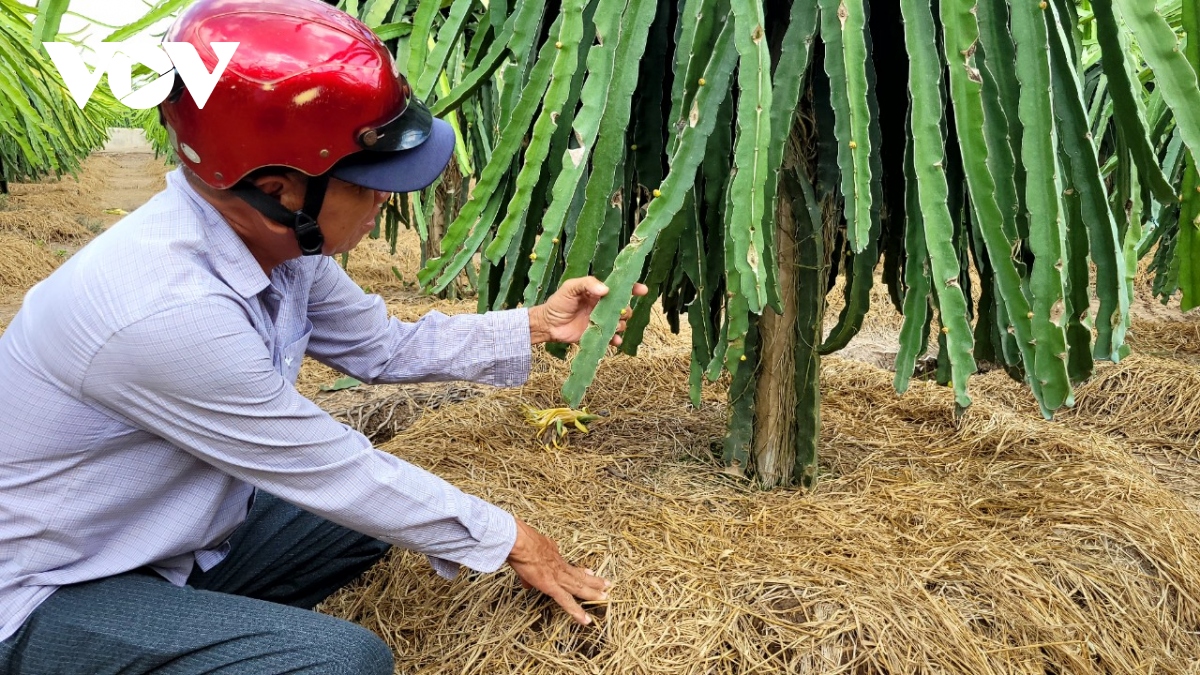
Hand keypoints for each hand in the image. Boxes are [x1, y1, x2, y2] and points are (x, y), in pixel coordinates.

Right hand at [506, 517, 609, 624]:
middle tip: (606, 585)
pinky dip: (576, 611)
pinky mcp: (551, 586)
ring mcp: (557, 576)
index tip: (589, 572)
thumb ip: (528, 572)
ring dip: (592, 593)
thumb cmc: (518, 544)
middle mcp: (559, 565)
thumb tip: (527, 583)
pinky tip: (585, 620)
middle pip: (579, 575)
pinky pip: (566, 601)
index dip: (580, 570)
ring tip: (605, 597)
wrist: (518, 542)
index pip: (569, 566)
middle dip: (593, 580)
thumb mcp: (525, 555)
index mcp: (553, 556)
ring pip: (578, 586)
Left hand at [528, 277, 649, 345]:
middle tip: (620, 312)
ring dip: (621, 325)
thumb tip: (606, 289)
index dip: (633, 288)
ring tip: (614, 326)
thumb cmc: (559, 302)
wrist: (548, 324)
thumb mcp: (571, 287)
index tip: (642, 290)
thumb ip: (587, 284)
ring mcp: (601, 321)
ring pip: (620, 323)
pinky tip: (614, 340)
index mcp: (599, 293)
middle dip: (626, 310)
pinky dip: (616, 340)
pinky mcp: (597, 335)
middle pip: (624, 307)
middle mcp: (603, 307)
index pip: (619, 288)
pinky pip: (612, 338)